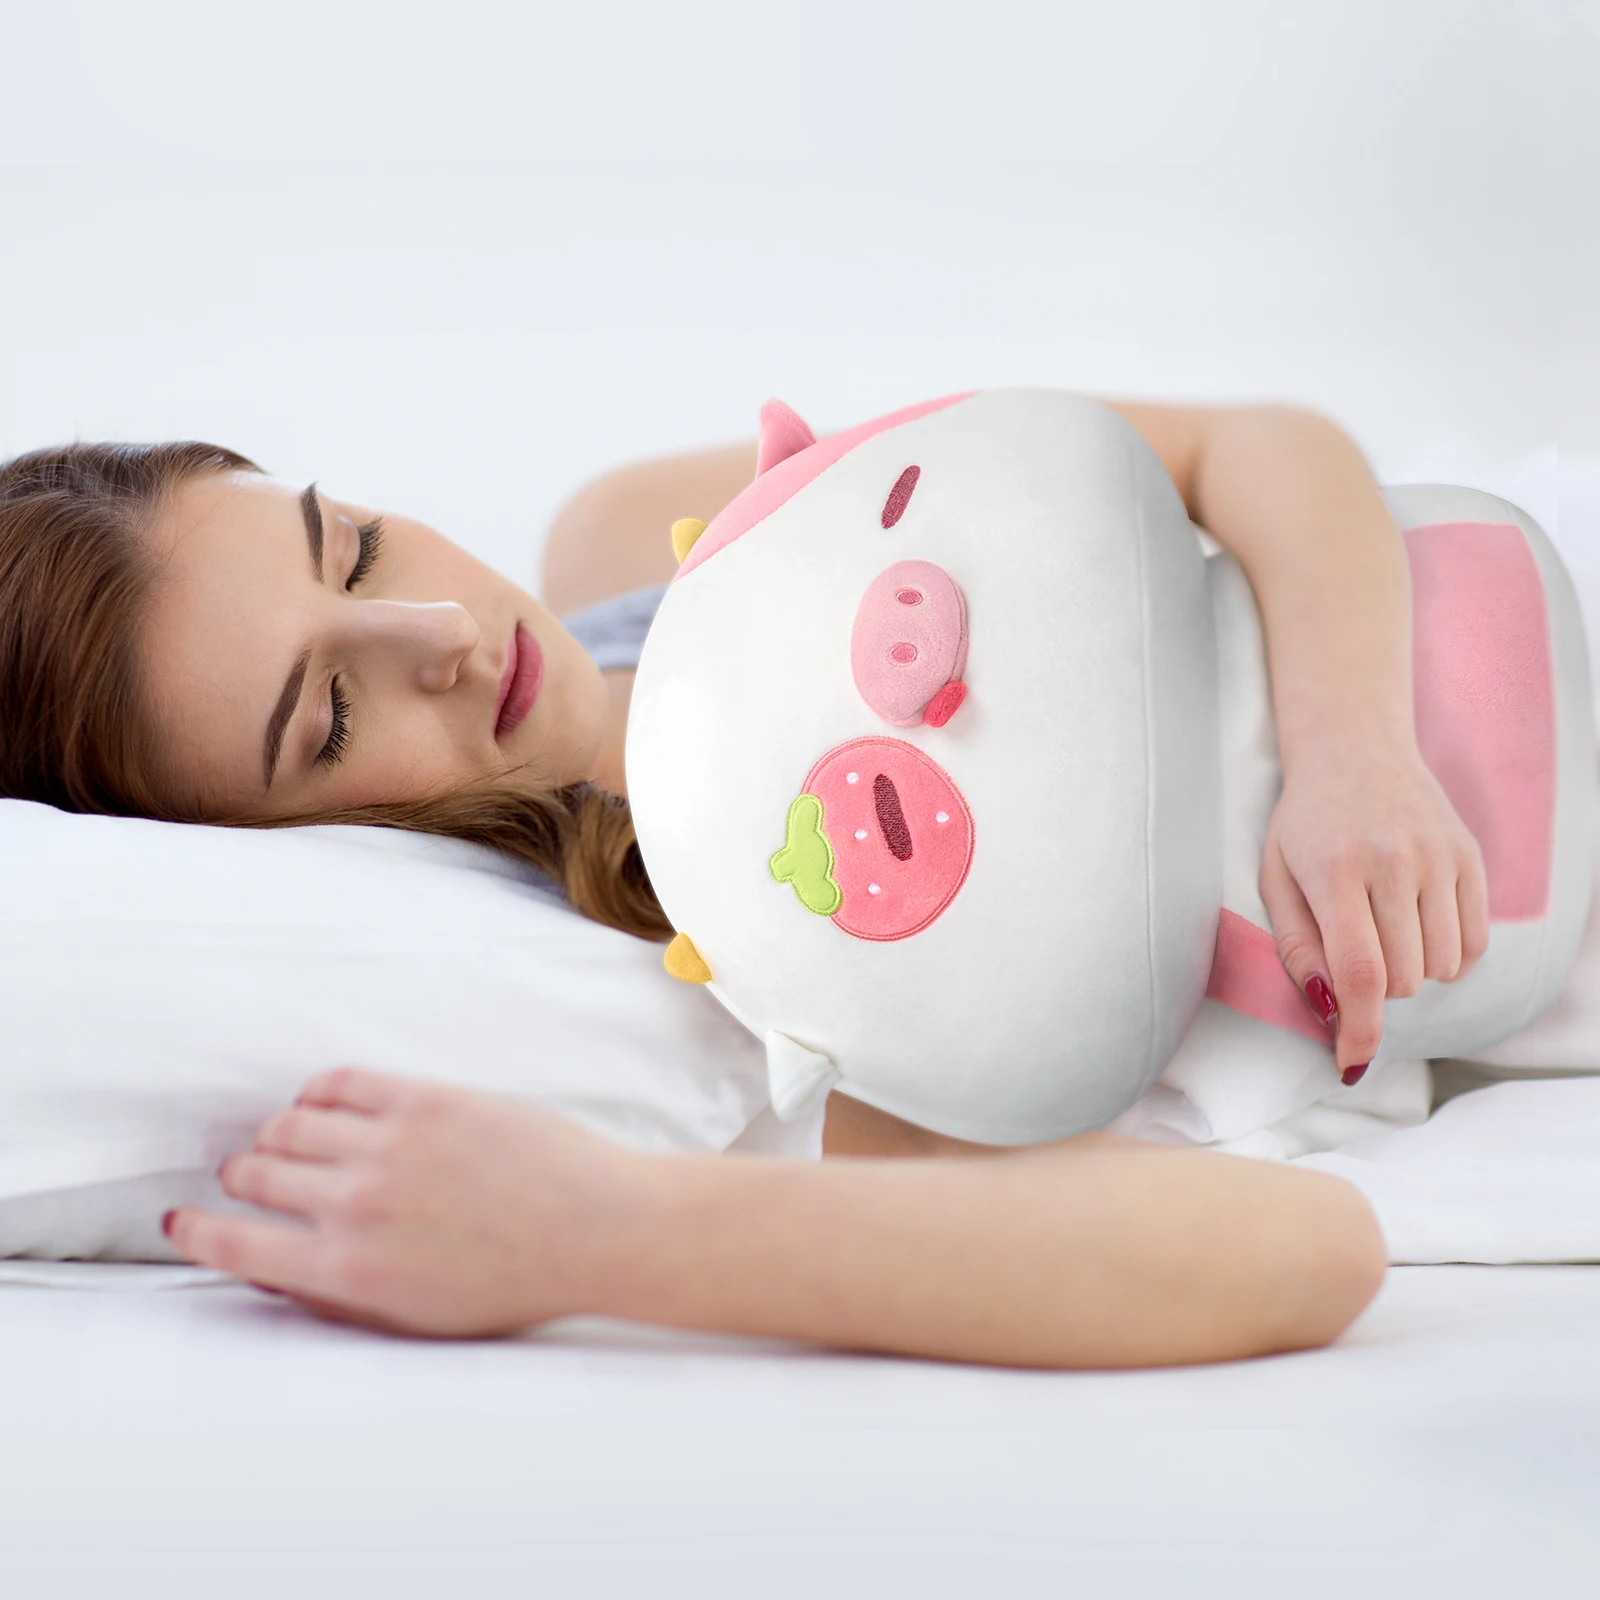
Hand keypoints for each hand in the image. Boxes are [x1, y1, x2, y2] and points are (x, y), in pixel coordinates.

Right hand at [164, 1068, 653, 1336]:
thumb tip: (278, 1273)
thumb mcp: (413, 1319)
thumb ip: (339, 1296)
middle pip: (255, 1173)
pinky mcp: (423, 1099)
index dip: (199, 1231)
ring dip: (278, 1132)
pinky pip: (341, 1082)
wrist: (596, 1229)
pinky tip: (327, 1102)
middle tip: (250, 1173)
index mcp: (346, 1272)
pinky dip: (320, 1091)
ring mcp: (388, 1147)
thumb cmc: (514, 1283)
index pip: (235, 1246)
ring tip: (292, 1138)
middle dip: (242, 1175)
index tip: (184, 1219)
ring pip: (289, 1123)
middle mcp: (354, 1207)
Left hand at [1259, 739, 1488, 1080]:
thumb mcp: (1276, 880)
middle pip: (1402, 979)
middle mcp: (1394, 862)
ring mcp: (1439, 857)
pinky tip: (1417, 925)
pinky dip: (1448, 955)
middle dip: (1374, 987)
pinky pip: (1475, 945)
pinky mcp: (1470, 857)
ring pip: (1441, 968)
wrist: (1354, 750)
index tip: (1351, 1063)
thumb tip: (1330, 1013)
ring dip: (1412, 970)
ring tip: (1383, 927)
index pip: (1361, 973)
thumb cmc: (1305, 825)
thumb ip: (1297, 949)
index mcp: (1334, 870)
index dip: (1359, 1029)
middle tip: (1352, 947)